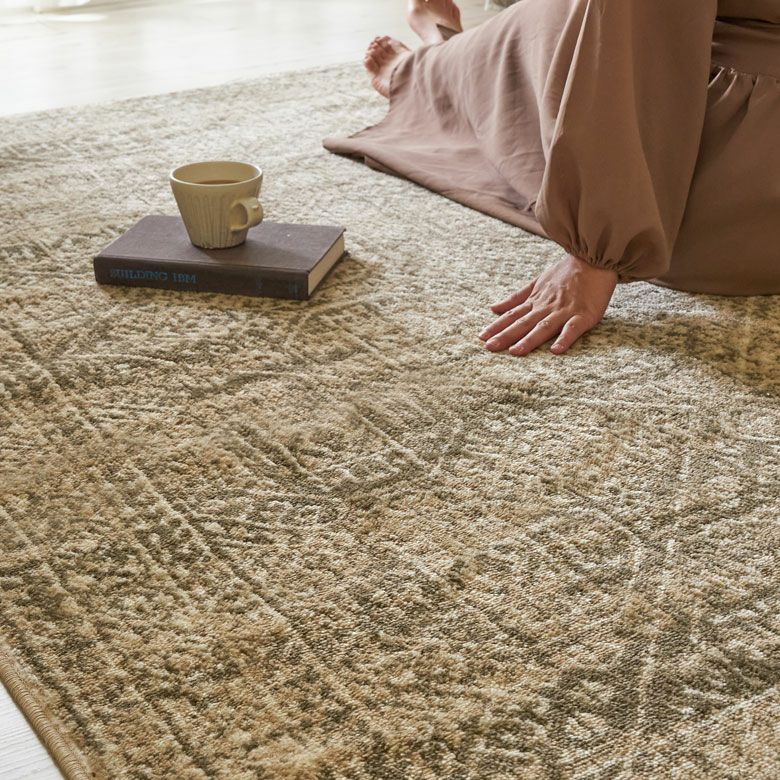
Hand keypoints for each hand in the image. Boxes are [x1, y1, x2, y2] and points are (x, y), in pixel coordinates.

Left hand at [478, 253, 617, 355]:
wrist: (593, 258)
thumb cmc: (566, 273)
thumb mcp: (536, 282)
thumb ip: (516, 298)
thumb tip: (493, 308)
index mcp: (536, 301)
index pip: (512, 315)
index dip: (497, 326)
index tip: (481, 337)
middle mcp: (547, 307)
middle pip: (523, 323)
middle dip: (506, 335)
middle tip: (489, 347)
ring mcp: (565, 311)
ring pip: (544, 327)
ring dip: (529, 339)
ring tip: (515, 351)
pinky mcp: (584, 315)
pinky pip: (573, 328)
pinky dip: (564, 338)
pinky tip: (555, 350)